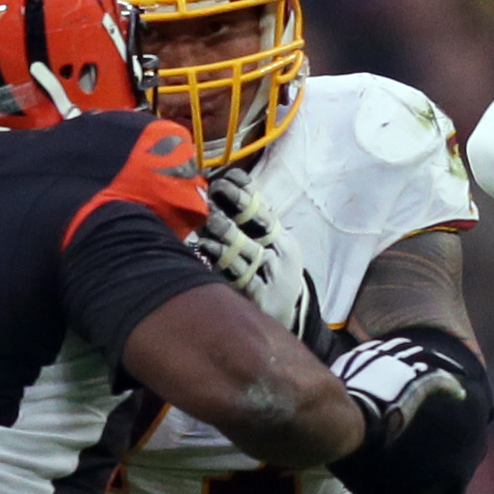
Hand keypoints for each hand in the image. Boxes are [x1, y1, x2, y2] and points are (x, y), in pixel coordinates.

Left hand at [192, 171, 319, 347]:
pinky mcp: (259, 295)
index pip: (264, 209)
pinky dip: (219, 260)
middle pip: (259, 224)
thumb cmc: (272, 276)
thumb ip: (253, 228)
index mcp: (282, 239)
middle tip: (216, 189)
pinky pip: (236, 274)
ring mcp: (270, 275)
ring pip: (244, 249)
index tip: (228, 177)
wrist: (287, 316)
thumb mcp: (273, 250)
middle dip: (237, 203)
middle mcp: (280, 253)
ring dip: (225, 232)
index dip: (246, 191)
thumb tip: (223, 195)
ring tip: (209, 220)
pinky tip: (206, 248)